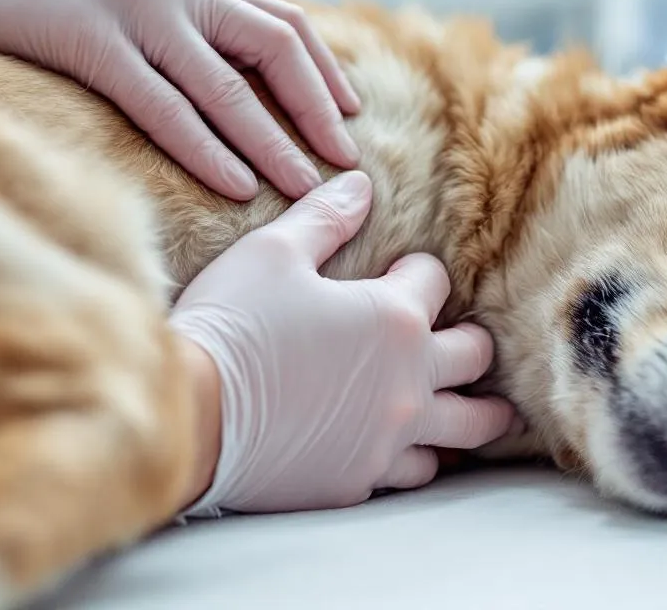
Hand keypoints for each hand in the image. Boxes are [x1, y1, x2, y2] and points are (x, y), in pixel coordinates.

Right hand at [0, 0, 360, 201]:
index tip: (350, 119)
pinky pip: (163, 106)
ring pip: (227, 87)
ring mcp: (137, 7)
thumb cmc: (56, 1)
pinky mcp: (91, 40)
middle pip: (276, 48)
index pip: (284, 23)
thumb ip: (194, 28)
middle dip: (316, 111)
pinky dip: (206, 150)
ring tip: (304, 188)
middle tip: (344, 162)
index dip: (323, 74)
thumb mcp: (140, 1)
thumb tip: (251, 87)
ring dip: (273, 143)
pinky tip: (236, 184)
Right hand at [170, 171, 516, 514]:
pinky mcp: (358, 481)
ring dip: (469, 411)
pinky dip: (415, 455)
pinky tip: (406, 448)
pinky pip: (410, 472)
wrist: (189, 415)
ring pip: (464, 429)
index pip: (435, 282)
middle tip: (464, 340)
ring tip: (475, 408)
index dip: (417, 270)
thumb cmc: (232, 325)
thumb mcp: (272, 252)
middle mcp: (408, 383)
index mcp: (395, 319)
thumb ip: (325, 217)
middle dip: (472, 342)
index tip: (401, 271)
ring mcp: (388, 439)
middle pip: (476, 359)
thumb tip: (361, 185)